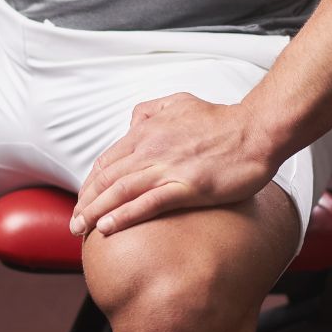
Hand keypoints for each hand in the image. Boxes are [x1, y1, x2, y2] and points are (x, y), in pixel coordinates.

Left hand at [68, 93, 276, 237]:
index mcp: (147, 131)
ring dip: (96, 211)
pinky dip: (124, 215)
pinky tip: (109, 227)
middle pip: (107, 178)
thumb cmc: (222, 121)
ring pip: (120, 190)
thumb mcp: (179, 102)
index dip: (90, 183)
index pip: (108, 160)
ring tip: (81, 229)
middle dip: (85, 202)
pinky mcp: (188, 186)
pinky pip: (149, 202)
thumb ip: (151, 110)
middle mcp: (152, 149)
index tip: (83, 201)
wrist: (256, 131)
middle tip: (74, 223)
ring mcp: (169, 168)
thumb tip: (133, 122)